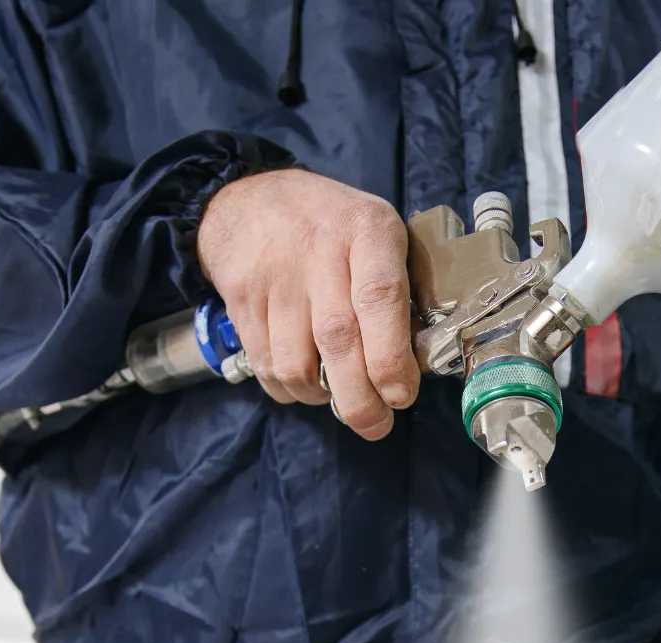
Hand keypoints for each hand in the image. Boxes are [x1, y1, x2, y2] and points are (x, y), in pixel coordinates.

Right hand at [196, 169, 418, 439]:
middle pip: (338, 341)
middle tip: (376, 425)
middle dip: (360, 399)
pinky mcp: (242, 301)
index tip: (401, 395)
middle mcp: (319, 251)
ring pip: (297, 365)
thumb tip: (417, 357)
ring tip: (339, 396)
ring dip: (322, 397)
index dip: (391, 358)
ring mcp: (275, 278)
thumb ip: (400, 284)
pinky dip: (290, 390)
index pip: (380, 298)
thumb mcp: (377, 230)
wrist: (247, 199)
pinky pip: (266, 366)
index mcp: (367, 231)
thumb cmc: (330, 225)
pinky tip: (306, 382)